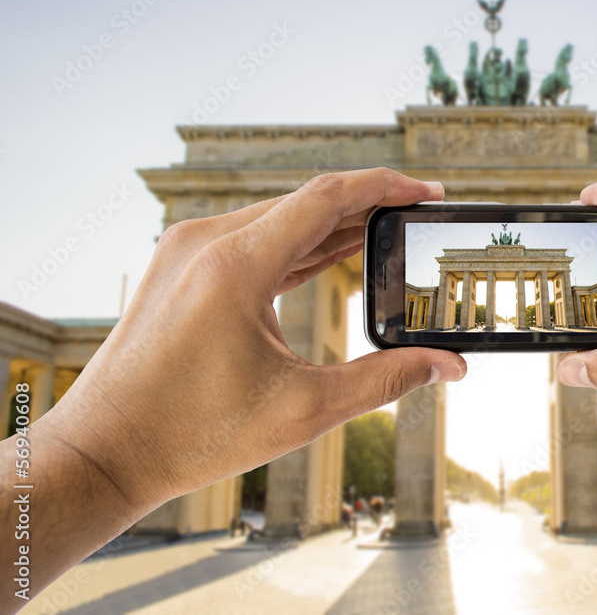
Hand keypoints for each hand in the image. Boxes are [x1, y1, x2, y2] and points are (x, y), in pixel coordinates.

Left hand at [4, 168, 466, 608]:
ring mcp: (186, 250)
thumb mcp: (304, 409)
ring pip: (279, 218)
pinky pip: (253, 238)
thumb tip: (448, 367)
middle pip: (305, 202)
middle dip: (369, 206)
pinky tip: (334, 250)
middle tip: (419, 215)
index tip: (429, 192)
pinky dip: (297, 243)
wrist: (105, 453)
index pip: (327, 197)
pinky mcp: (180, 267)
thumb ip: (385, 380)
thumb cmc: (193, 435)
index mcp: (234, 265)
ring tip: (388, 233)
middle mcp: (205, 242)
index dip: (387, 188)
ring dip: (334, 224)